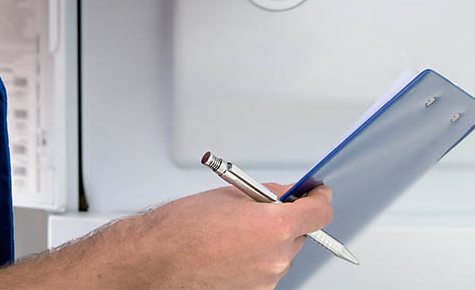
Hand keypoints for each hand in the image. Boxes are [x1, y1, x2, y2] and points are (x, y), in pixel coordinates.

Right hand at [126, 183, 332, 289]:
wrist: (155, 259)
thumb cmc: (184, 226)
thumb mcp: (233, 194)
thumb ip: (270, 194)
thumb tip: (289, 194)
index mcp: (274, 226)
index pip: (320, 214)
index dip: (319, 199)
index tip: (316, 194)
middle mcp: (276, 258)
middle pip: (300, 235)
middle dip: (287, 221)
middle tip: (262, 210)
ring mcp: (265, 281)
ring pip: (281, 255)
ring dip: (268, 242)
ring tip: (234, 234)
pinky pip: (265, 271)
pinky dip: (254, 260)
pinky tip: (229, 252)